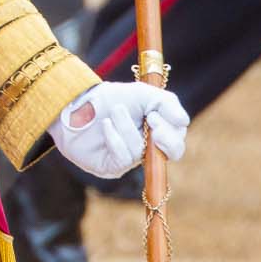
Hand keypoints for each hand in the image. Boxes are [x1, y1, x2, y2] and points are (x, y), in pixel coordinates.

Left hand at [48, 82, 190, 179]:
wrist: (76, 104)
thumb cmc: (110, 99)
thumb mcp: (142, 94)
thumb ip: (166, 103)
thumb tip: (184, 122)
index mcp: (158, 133)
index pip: (177, 143)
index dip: (171, 132)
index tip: (154, 114)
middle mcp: (147, 150)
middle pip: (171, 154)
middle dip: (163, 137)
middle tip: (149, 119)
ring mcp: (129, 160)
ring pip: (141, 151)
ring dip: (127, 127)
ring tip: (115, 112)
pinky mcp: (111, 167)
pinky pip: (122, 158)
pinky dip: (114, 138)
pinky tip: (105, 126)